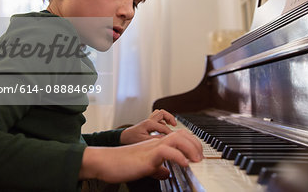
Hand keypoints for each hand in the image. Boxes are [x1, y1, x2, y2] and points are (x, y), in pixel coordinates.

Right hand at [79, 129, 202, 182]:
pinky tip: (184, 164)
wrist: (105, 162)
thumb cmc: (121, 164)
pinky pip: (166, 151)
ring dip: (191, 148)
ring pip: (177, 138)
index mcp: (156, 144)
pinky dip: (178, 156)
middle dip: (196, 144)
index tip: (199, 155)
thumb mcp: (144, 167)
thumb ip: (156, 168)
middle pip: (182, 134)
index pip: (179, 137)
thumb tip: (166, 173)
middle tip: (201, 158)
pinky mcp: (147, 155)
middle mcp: (155, 142)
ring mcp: (151, 147)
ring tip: (196, 160)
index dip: (192, 143)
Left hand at [120, 109, 177, 144]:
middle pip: (162, 113)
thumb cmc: (132, 138)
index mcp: (149, 124)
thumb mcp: (144, 140)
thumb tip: (165, 138)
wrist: (124, 137)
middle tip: (175, 124)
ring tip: (171, 124)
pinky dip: (163, 120)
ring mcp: (149, 120)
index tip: (174, 138)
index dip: (170, 133)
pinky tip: (164, 126)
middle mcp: (149, 120)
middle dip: (170, 118)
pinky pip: (157, 117)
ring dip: (166, 117)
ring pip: (160, 113)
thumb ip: (155, 139)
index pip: (163, 127)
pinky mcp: (148, 122)